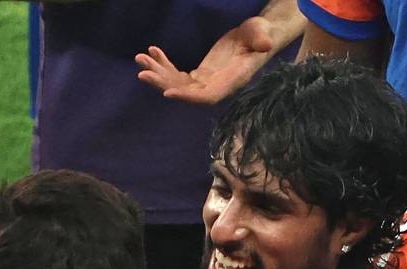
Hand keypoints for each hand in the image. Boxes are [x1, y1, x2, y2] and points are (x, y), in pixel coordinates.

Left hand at [135, 16, 274, 104]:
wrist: (258, 37)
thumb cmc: (261, 35)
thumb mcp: (262, 34)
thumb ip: (261, 39)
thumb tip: (265, 44)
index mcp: (231, 81)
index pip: (208, 96)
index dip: (188, 97)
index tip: (168, 93)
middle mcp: (217, 86)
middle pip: (187, 93)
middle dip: (164, 84)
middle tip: (143, 72)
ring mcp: (207, 81)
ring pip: (178, 84)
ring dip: (158, 74)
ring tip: (140, 58)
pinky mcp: (201, 74)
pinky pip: (178, 75)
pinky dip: (164, 64)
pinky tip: (152, 52)